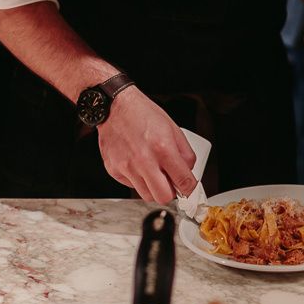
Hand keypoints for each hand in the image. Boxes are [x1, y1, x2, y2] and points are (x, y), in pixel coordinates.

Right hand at [96, 88, 197, 202]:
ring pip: (146, 195)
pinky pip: (131, 186)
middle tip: (170, 182)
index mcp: (163, 148)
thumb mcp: (172, 128)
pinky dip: (137, 180)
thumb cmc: (142, 114)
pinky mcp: (114, 170)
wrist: (115, 107)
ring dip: (153, 187)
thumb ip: (184, 152)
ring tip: (153, 172)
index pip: (183, 181)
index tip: (189, 187)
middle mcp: (144, 160)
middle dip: (170, 192)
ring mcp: (127, 167)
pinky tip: (138, 165)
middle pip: (163, 197)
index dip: (189, 187)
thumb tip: (188, 171)